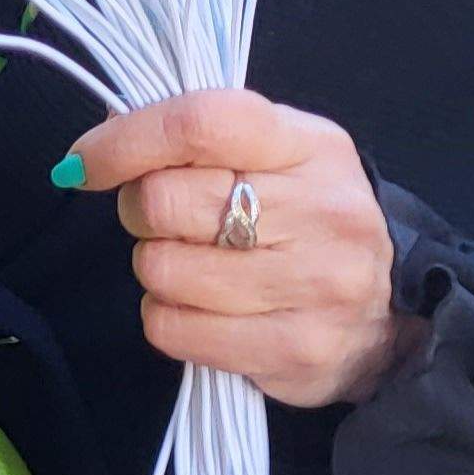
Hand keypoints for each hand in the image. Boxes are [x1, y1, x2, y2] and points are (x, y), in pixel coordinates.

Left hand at [64, 87, 409, 406]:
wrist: (388, 316)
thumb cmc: (304, 220)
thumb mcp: (273, 155)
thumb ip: (196, 137)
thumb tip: (100, 143)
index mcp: (311, 146)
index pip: (201, 124)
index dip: (125, 141)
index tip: (85, 162)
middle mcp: (325, 212)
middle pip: (163, 202)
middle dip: (141, 212)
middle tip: (172, 224)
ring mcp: (318, 285)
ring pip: (160, 269)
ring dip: (159, 269)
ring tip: (201, 266)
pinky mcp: (299, 350)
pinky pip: (172, 329)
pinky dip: (168, 319)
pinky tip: (207, 310)